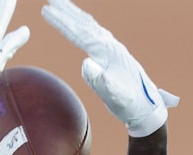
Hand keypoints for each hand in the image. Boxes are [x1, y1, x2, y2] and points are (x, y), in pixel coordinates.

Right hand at [41, 0, 177, 136]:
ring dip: (74, 14)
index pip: (79, 32)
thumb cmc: (129, 103)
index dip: (61, 22)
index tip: (46, 10)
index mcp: (107, 51)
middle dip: (66, 10)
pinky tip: (81, 23)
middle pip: (83, 22)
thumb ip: (100, 80)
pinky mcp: (112, 54)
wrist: (146, 106)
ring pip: (89, 25)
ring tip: (61, 6)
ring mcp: (112, 48)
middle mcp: (110, 44)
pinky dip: (84, 24)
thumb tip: (86, 63)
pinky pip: (94, 32)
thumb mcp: (113, 95)